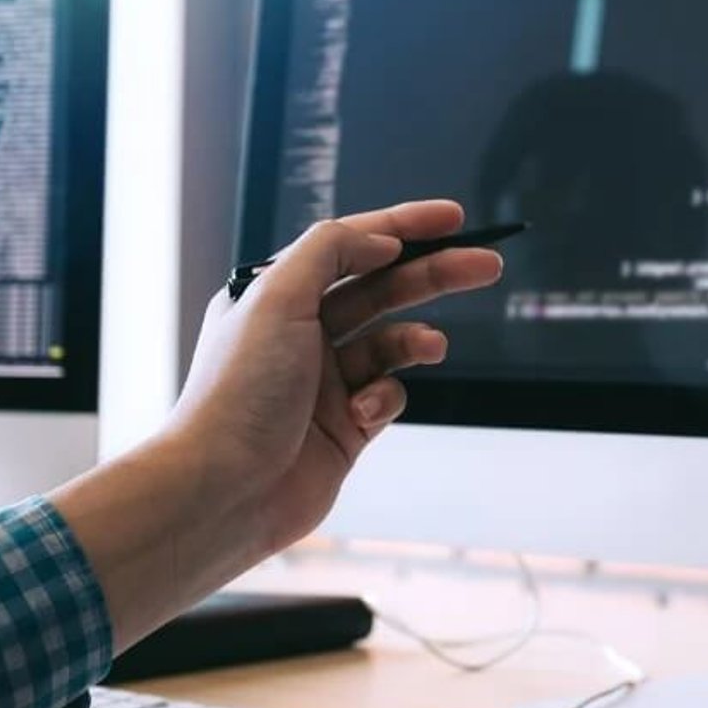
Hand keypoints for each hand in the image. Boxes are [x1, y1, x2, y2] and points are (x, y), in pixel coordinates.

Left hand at [50, 200, 502, 647]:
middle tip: (484, 265)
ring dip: (415, 339)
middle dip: (432, 274)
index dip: (403, 227)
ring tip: (433, 346)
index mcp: (276, 295)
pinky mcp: (344, 428)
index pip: (349, 245)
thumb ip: (331, 250)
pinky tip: (367, 411)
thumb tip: (382, 240)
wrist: (223, 489)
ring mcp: (324, 382)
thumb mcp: (277, 296)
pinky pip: (387, 396)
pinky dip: (387, 397)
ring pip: (389, 344)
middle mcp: (299, 334)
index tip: (452, 217)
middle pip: (380, 289)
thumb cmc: (237, 393)